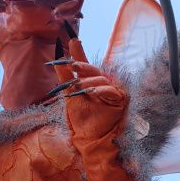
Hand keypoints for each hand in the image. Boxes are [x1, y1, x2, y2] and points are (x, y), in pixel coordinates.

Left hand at [49, 37, 128, 152]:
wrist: (89, 140)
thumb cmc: (81, 121)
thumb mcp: (69, 97)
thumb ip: (65, 78)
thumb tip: (58, 60)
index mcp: (91, 82)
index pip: (84, 65)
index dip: (79, 54)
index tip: (72, 40)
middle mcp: (103, 84)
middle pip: (93, 70)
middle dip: (82, 66)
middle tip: (71, 65)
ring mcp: (113, 90)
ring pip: (101, 79)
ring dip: (88, 82)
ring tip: (77, 86)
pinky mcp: (121, 99)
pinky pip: (111, 91)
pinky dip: (101, 90)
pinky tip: (91, 92)